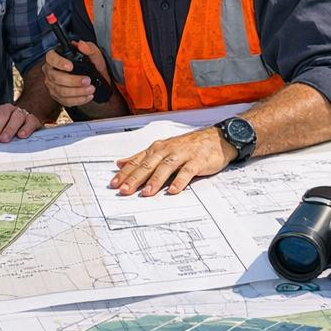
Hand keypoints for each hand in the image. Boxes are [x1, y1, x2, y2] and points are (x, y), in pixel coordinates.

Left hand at [0, 103, 42, 143]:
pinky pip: (30, 121)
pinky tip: (21, 136)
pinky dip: (26, 128)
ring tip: (4, 139)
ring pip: (16, 116)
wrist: (25, 123)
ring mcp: (21, 113)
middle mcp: (8, 109)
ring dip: (9, 128)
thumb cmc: (3, 127)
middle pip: (1, 114)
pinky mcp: (33, 120)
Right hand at [43, 43, 107, 107]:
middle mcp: (51, 71)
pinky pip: (65, 101)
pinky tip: (87, 96)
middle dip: (73, 81)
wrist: (98, 78)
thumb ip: (89, 48)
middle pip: (56, 77)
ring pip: (61, 91)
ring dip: (77, 91)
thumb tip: (81, 45)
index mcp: (56, 57)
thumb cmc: (93, 64)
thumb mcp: (94, 54)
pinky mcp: (58, 96)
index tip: (70, 66)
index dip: (59, 62)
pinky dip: (78, 100)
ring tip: (90, 89)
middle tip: (87, 80)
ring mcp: (53, 85)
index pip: (51, 58)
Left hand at [110, 127, 232, 196]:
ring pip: (166, 167)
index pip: (137, 161)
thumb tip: (120, 163)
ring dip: (155, 180)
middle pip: (148, 165)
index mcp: (157, 149)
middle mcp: (167, 150)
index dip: (125, 173)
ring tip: (146, 193)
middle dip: (135, 178)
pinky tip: (173, 190)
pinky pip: (187, 171)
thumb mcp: (162, 149)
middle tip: (124, 190)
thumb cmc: (188, 146)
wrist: (217, 137)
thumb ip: (142, 157)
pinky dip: (180, 181)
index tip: (113, 184)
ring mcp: (182, 155)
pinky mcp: (197, 161)